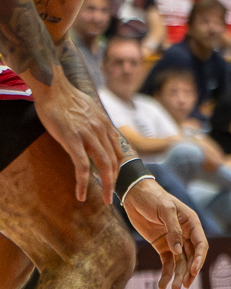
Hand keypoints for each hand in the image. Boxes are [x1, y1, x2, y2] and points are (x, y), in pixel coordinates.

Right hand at [31, 79, 123, 203]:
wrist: (53, 87)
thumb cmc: (67, 98)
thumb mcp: (89, 110)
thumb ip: (95, 123)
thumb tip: (97, 132)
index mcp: (106, 125)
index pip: (118, 152)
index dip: (119, 169)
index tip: (117, 181)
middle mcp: (102, 131)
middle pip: (115, 161)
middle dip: (116, 182)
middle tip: (113, 197)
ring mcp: (88, 135)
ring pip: (104, 165)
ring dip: (106, 186)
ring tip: (104, 200)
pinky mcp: (72, 139)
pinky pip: (81, 165)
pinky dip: (83, 182)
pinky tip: (80, 194)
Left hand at [124, 176, 208, 288]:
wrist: (135, 194)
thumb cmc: (153, 198)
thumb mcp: (164, 210)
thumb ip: (173, 229)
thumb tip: (178, 251)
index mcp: (192, 223)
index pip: (201, 244)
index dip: (199, 259)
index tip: (193, 271)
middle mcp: (186, 233)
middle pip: (191, 257)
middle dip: (188, 272)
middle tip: (182, 286)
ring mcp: (174, 240)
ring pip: (180, 262)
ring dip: (178, 276)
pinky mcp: (162, 245)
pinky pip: (167, 262)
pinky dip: (166, 274)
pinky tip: (162, 285)